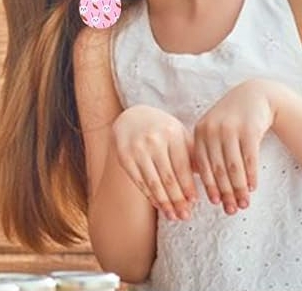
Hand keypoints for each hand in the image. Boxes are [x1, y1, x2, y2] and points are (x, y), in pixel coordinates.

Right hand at [112, 105, 196, 220]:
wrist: (132, 116)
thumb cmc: (163, 130)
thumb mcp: (179, 134)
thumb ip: (192, 154)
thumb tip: (209, 180)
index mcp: (172, 133)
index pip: (182, 166)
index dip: (188, 186)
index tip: (194, 202)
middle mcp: (153, 140)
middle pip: (168, 177)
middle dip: (178, 200)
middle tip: (185, 215)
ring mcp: (137, 148)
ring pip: (153, 182)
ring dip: (164, 202)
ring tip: (173, 216)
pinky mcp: (124, 156)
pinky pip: (139, 181)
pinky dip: (150, 195)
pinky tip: (158, 204)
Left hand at [193, 79, 274, 214]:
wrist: (253, 96)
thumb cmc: (230, 119)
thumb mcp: (212, 129)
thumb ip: (206, 150)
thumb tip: (204, 183)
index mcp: (199, 132)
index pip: (201, 164)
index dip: (208, 185)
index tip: (214, 203)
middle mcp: (211, 130)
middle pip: (217, 168)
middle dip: (225, 192)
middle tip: (231, 210)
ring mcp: (230, 129)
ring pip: (233, 167)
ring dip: (239, 189)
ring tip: (243, 204)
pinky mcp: (248, 130)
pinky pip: (249, 159)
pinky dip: (250, 176)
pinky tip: (253, 188)